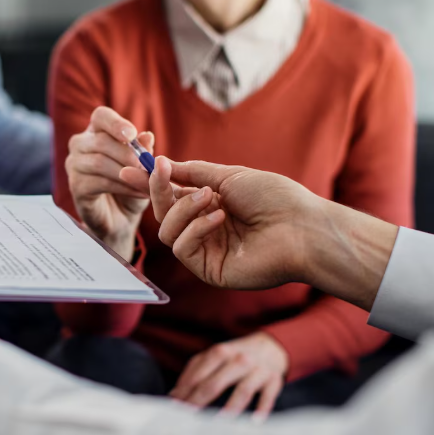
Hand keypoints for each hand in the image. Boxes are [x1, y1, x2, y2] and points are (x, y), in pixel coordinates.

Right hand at [65, 107, 154, 259]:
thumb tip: (146, 136)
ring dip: (128, 173)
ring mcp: (74, 165)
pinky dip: (123, 187)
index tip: (132, 135)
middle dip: (128, 155)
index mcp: (97, 132)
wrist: (121, 219)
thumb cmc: (131, 186)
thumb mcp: (142, 167)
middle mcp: (80, 144)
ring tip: (148, 183)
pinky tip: (140, 193)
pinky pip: (99, 182)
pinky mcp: (75, 186)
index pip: (101, 116)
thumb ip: (143, 151)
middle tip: (149, 167)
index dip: (115, 123)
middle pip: (101, 141)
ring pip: (99, 162)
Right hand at [121, 158, 397, 310]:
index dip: (151, 184)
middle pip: (163, 214)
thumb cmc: (275, 198)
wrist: (303, 227)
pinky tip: (219, 218)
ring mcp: (206, 250)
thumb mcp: (229, 176)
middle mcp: (205, 229)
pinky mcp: (209, 270)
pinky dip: (195, 228)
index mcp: (210, 206)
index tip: (130, 169)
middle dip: (159, 191)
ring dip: (183, 209)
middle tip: (160, 172)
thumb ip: (192, 173)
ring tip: (210, 198)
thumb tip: (162, 164)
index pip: (172, 196)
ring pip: (167, 231)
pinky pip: (182, 248)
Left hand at [170, 333, 288, 419]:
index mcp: (220, 352)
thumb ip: (194, 371)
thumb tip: (174, 394)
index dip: (185, 391)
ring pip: (243, 390)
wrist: (270, 347)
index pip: (199, 375)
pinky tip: (254, 423)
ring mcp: (257, 370)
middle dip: (200, 401)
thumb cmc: (235, 356)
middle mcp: (239, 360)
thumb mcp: (214, 356)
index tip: (174, 407)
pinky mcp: (273, 380)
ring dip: (230, 408)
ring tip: (219, 424)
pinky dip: (262, 409)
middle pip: (216, 383)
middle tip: (188, 418)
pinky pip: (268, 396)